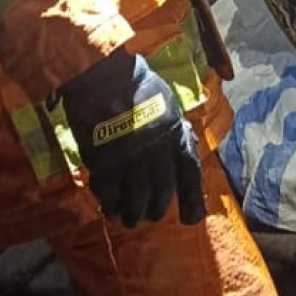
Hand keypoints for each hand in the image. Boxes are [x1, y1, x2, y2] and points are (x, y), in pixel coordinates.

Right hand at [57, 48, 205, 226]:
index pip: (189, 174)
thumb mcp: (168, 105)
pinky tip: (110, 208)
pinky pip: (109, 191)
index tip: (192, 219)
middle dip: (157, 207)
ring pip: (136, 197)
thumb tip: (186, 148)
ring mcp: (129, 158)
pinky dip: (110, 203)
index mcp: (175, 135)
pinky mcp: (103, 161)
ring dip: (134, 212)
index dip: (192, 199)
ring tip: (130, 219)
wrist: (103, 76)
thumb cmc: (138, 87)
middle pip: (162, 191)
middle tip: (151, 215)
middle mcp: (155, 150)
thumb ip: (176, 131)